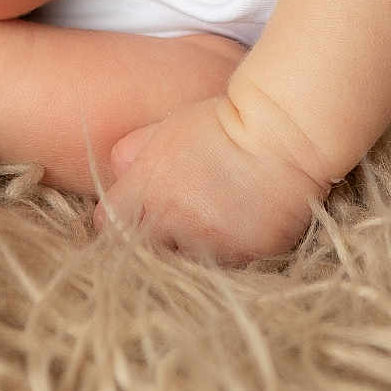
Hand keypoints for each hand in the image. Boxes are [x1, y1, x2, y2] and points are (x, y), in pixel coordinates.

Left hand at [92, 94, 330, 265]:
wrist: (282, 130)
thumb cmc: (224, 121)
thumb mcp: (170, 125)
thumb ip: (135, 149)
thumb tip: (116, 168)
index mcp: (150, 188)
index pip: (108, 227)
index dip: (119, 224)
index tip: (133, 219)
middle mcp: (174, 221)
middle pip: (143, 254)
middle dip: (153, 245)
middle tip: (173, 229)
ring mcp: (211, 243)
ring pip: (186, 266)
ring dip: (192, 253)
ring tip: (210, 227)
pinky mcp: (247, 256)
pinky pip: (228, 268)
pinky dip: (229, 255)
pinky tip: (239, 230)